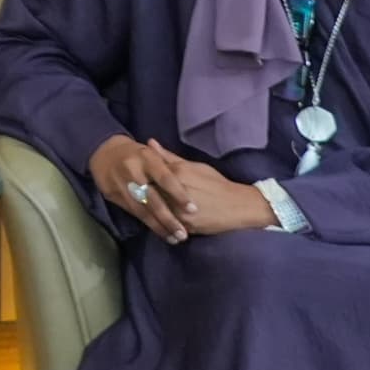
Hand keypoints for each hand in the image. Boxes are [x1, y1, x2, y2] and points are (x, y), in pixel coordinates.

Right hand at [86, 133, 182, 240]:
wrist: (104, 153)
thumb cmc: (137, 154)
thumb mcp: (153, 153)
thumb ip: (170, 163)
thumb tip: (192, 177)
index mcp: (146, 158)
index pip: (165, 179)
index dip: (179, 194)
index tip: (193, 210)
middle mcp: (133, 172)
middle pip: (152, 199)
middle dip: (168, 218)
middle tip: (183, 234)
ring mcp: (121, 184)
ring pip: (141, 210)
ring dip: (158, 226)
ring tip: (174, 239)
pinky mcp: (112, 195)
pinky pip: (132, 212)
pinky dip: (147, 223)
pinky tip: (159, 231)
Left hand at [143, 141, 277, 235]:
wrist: (239, 205)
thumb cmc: (216, 183)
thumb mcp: (194, 166)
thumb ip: (168, 157)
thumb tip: (149, 143)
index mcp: (176, 174)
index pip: (146, 174)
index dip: (136, 176)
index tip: (130, 175)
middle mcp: (175, 192)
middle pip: (146, 193)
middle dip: (137, 194)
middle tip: (129, 193)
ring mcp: (179, 211)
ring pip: (154, 211)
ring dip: (146, 210)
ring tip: (141, 207)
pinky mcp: (185, 226)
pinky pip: (165, 225)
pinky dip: (158, 223)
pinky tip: (154, 220)